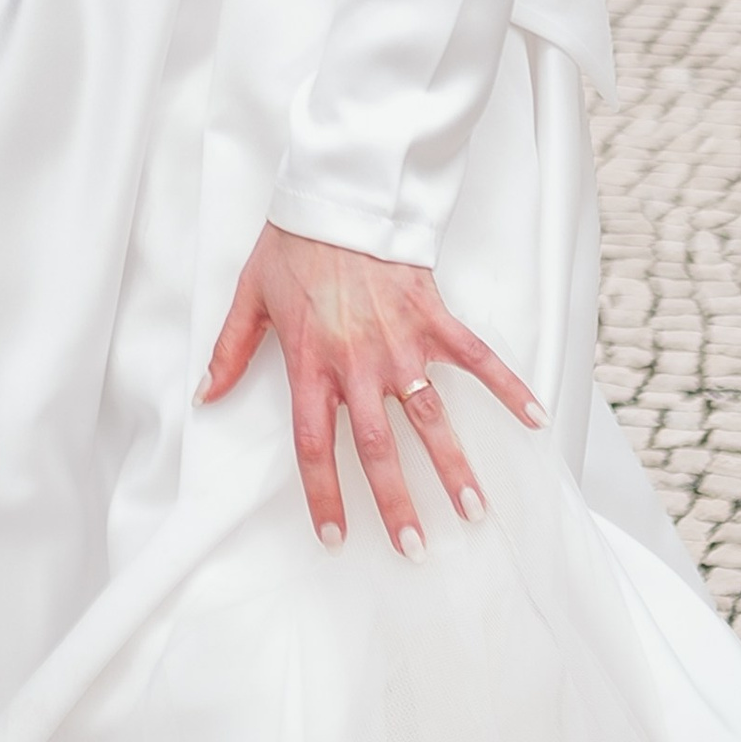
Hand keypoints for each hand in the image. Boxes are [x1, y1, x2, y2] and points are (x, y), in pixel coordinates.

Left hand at [201, 224, 544, 551]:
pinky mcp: (434, 315)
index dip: (324, 495)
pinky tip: (535, 420)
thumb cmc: (293, 244)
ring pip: (431, 417)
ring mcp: (401, 341)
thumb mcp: (250, 296)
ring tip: (474, 511)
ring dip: (453, 466)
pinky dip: (508, 387)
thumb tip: (205, 396)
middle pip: (379, 448)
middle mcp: (358, 362)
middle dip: (398, 502)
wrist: (337, 193)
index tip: (335, 538)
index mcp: (312, 363)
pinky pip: (476, 357)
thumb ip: (229, 351)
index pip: (315, 445)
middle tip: (415, 549)